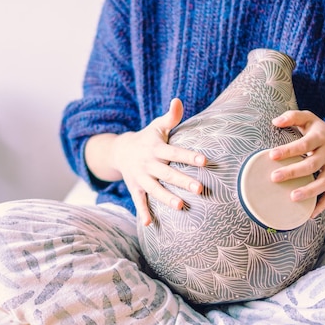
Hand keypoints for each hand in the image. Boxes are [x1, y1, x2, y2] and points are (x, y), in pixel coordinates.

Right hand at [112, 98, 206, 225]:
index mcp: (156, 148)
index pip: (174, 153)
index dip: (188, 156)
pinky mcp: (135, 188)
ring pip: (154, 190)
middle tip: (200, 189)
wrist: (120, 151)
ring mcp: (140, 178)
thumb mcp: (157, 126)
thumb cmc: (147, 138)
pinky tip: (149, 224)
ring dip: (166, 198)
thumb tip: (178, 100)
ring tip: (181, 206)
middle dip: (183, 181)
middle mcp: (148, 164)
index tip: (204, 160)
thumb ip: (171, 117)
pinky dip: (143, 212)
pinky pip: (139, 202)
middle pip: (167, 174)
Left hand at [269, 110, 324, 216]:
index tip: (272, 155)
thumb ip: (293, 117)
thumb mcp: (309, 119)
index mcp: (320, 138)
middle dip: (293, 172)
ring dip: (309, 191)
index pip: (304, 144)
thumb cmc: (320, 131)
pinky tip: (309, 214)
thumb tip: (275, 121)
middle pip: (312, 164)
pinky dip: (321, 205)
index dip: (289, 150)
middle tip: (274, 177)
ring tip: (292, 197)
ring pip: (324, 182)